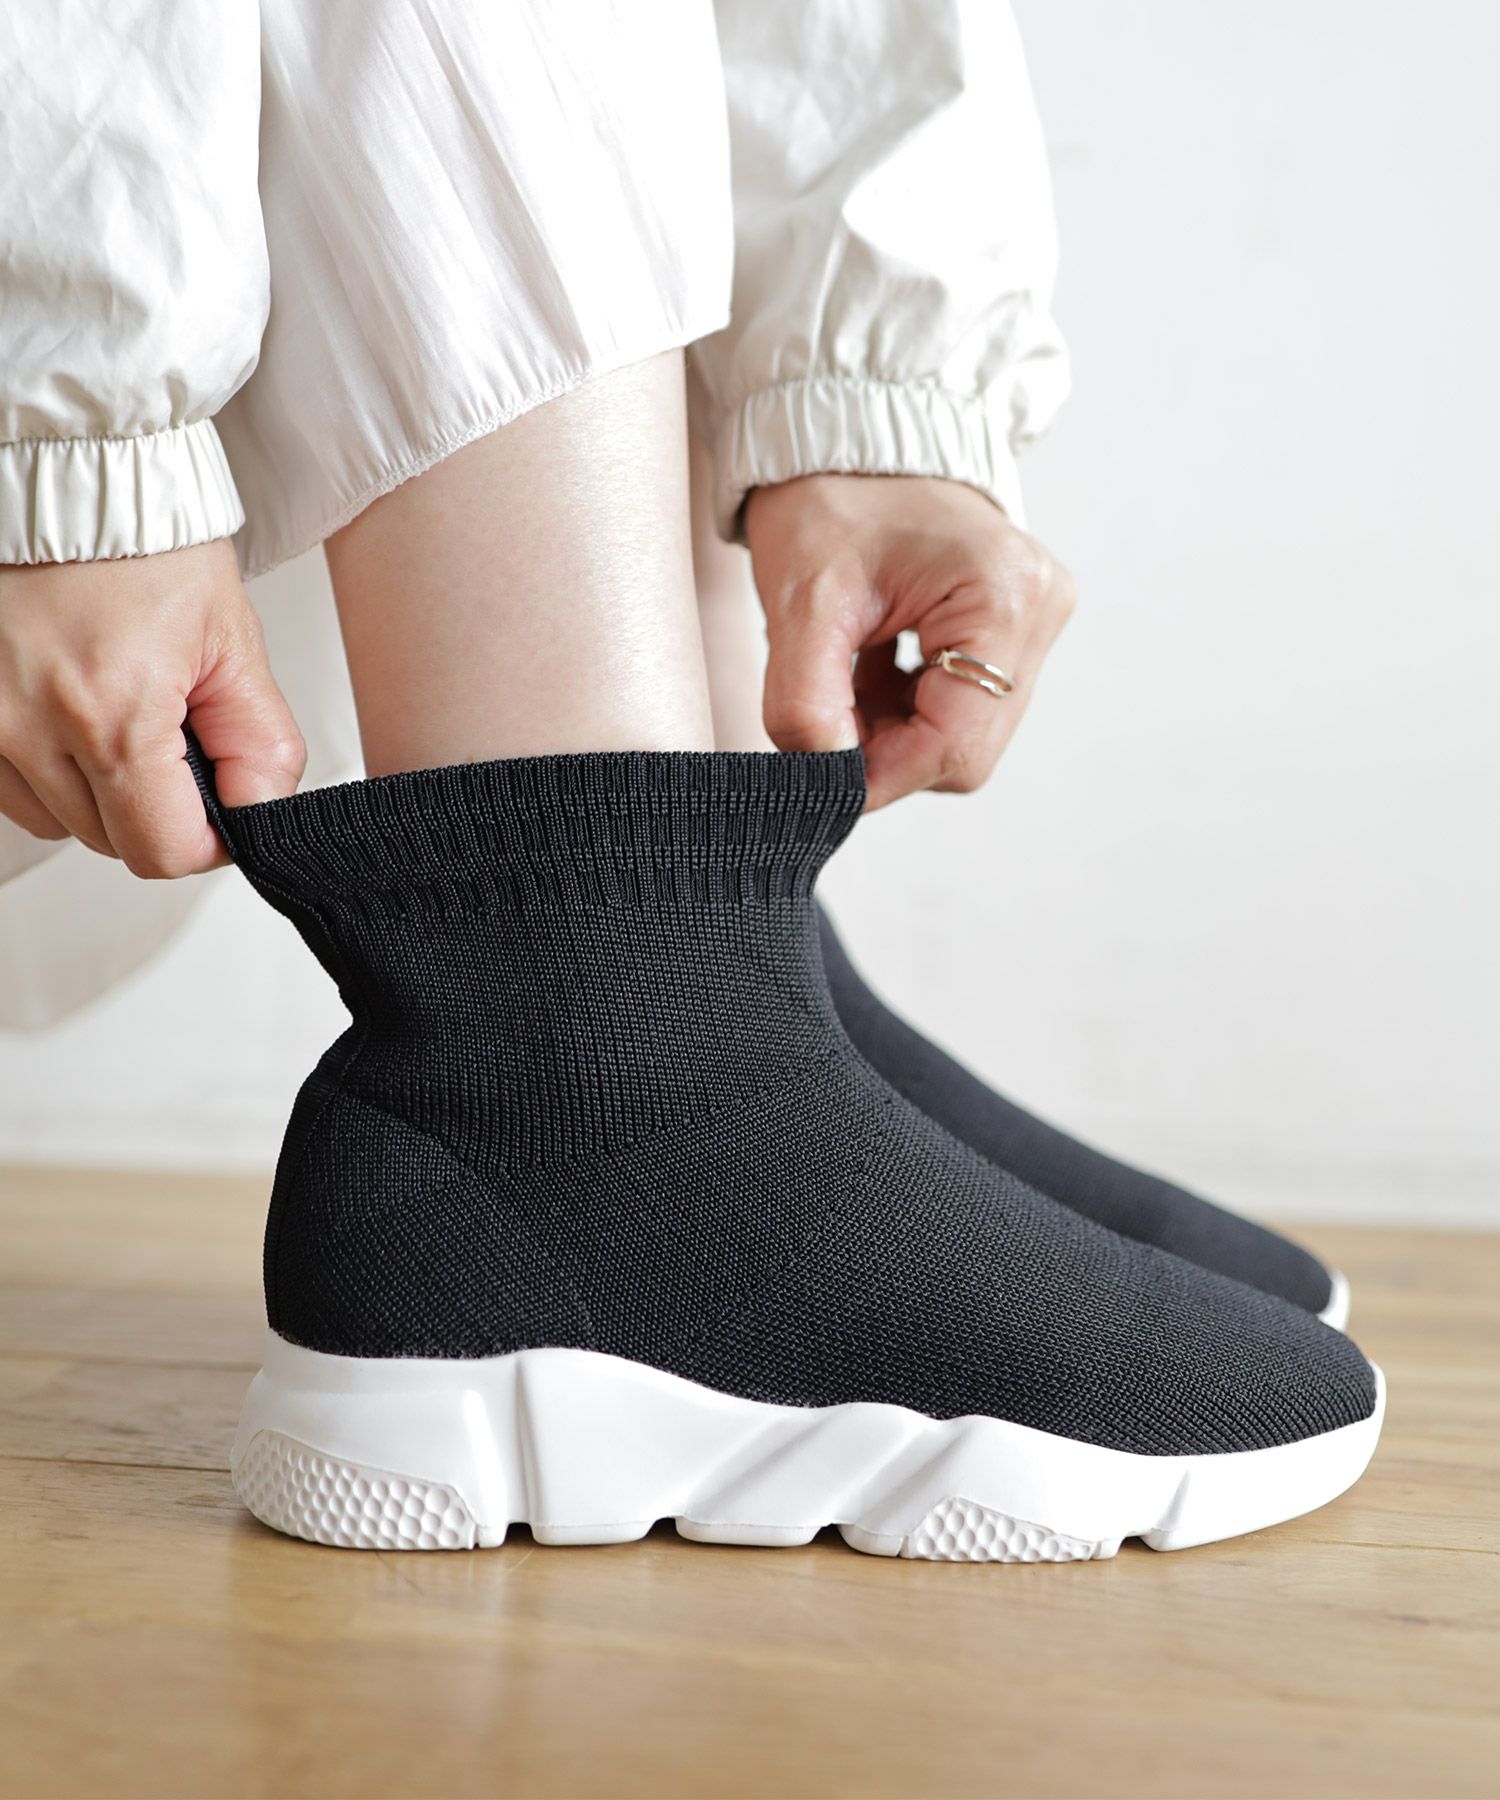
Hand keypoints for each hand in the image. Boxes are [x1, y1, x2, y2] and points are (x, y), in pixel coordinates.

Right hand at [0, 540, 303, 875]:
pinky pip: (7, 786)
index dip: (206, 842)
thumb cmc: (145, 542)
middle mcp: (29, 723)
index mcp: (111, 711)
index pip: (161, 850)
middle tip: (172, 735)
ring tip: (118, 713)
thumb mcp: (232, 640)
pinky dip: (47, 769)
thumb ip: (260, 742)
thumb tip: (261, 812)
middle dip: (154, 807)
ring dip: (97, 793)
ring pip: (54, 821)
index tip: (220, 811)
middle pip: (109, 841)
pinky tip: (73, 714)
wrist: (71, 477)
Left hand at [743, 474, 1074, 809]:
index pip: (954, 745)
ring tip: (843, 674)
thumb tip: (823, 783)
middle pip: (965, 749)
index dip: (880, 776)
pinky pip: (962, 703)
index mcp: (1003, 598)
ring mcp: (1034, 618)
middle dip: (885, 751)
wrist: (848, 432)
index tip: (817, 784)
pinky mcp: (1014, 624)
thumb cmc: (830, 497)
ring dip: (891, 729)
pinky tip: (867, 666)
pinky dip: (904, 706)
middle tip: (821, 720)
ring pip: (962, 734)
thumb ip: (807, 703)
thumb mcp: (804, 601)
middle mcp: (1039, 610)